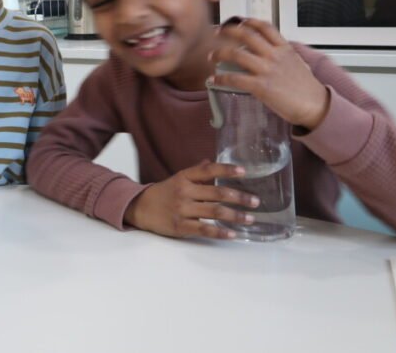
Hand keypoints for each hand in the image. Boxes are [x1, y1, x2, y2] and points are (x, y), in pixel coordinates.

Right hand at [124, 161, 260, 239]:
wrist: (139, 208)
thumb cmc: (163, 193)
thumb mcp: (177, 179)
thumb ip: (196, 172)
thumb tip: (211, 162)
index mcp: (184, 178)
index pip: (208, 170)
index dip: (226, 169)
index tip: (244, 171)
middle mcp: (184, 192)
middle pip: (217, 193)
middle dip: (239, 197)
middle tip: (255, 202)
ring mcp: (182, 210)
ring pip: (214, 212)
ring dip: (235, 216)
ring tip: (250, 218)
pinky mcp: (180, 226)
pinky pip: (204, 230)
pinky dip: (220, 233)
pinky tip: (233, 234)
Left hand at [210, 17, 330, 128]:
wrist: (314, 105)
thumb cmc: (307, 88)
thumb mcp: (297, 63)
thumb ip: (282, 55)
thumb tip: (270, 53)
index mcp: (284, 49)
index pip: (265, 27)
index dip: (249, 22)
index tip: (239, 21)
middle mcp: (274, 55)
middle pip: (246, 36)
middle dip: (229, 31)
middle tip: (218, 32)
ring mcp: (266, 70)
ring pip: (236, 54)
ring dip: (220, 53)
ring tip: (212, 56)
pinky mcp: (260, 86)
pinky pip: (234, 78)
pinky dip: (221, 78)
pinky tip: (214, 79)